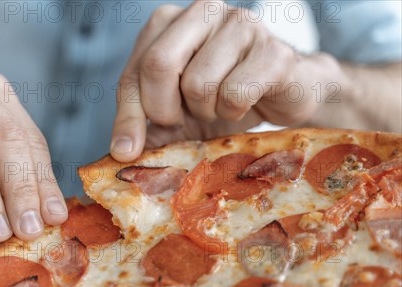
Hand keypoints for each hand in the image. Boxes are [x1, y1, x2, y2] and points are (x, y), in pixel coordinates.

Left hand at [110, 1, 340, 160]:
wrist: (287, 93)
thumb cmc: (225, 96)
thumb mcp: (177, 112)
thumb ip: (147, 124)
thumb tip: (121, 151)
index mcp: (169, 22)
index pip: (134, 71)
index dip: (128, 116)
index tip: (127, 150)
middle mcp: (202, 11)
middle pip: (159, 65)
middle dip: (164, 109)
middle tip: (181, 120)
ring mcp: (240, 24)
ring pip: (198, 84)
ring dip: (206, 111)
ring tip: (220, 104)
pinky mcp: (273, 49)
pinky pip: (235, 94)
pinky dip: (235, 111)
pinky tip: (245, 103)